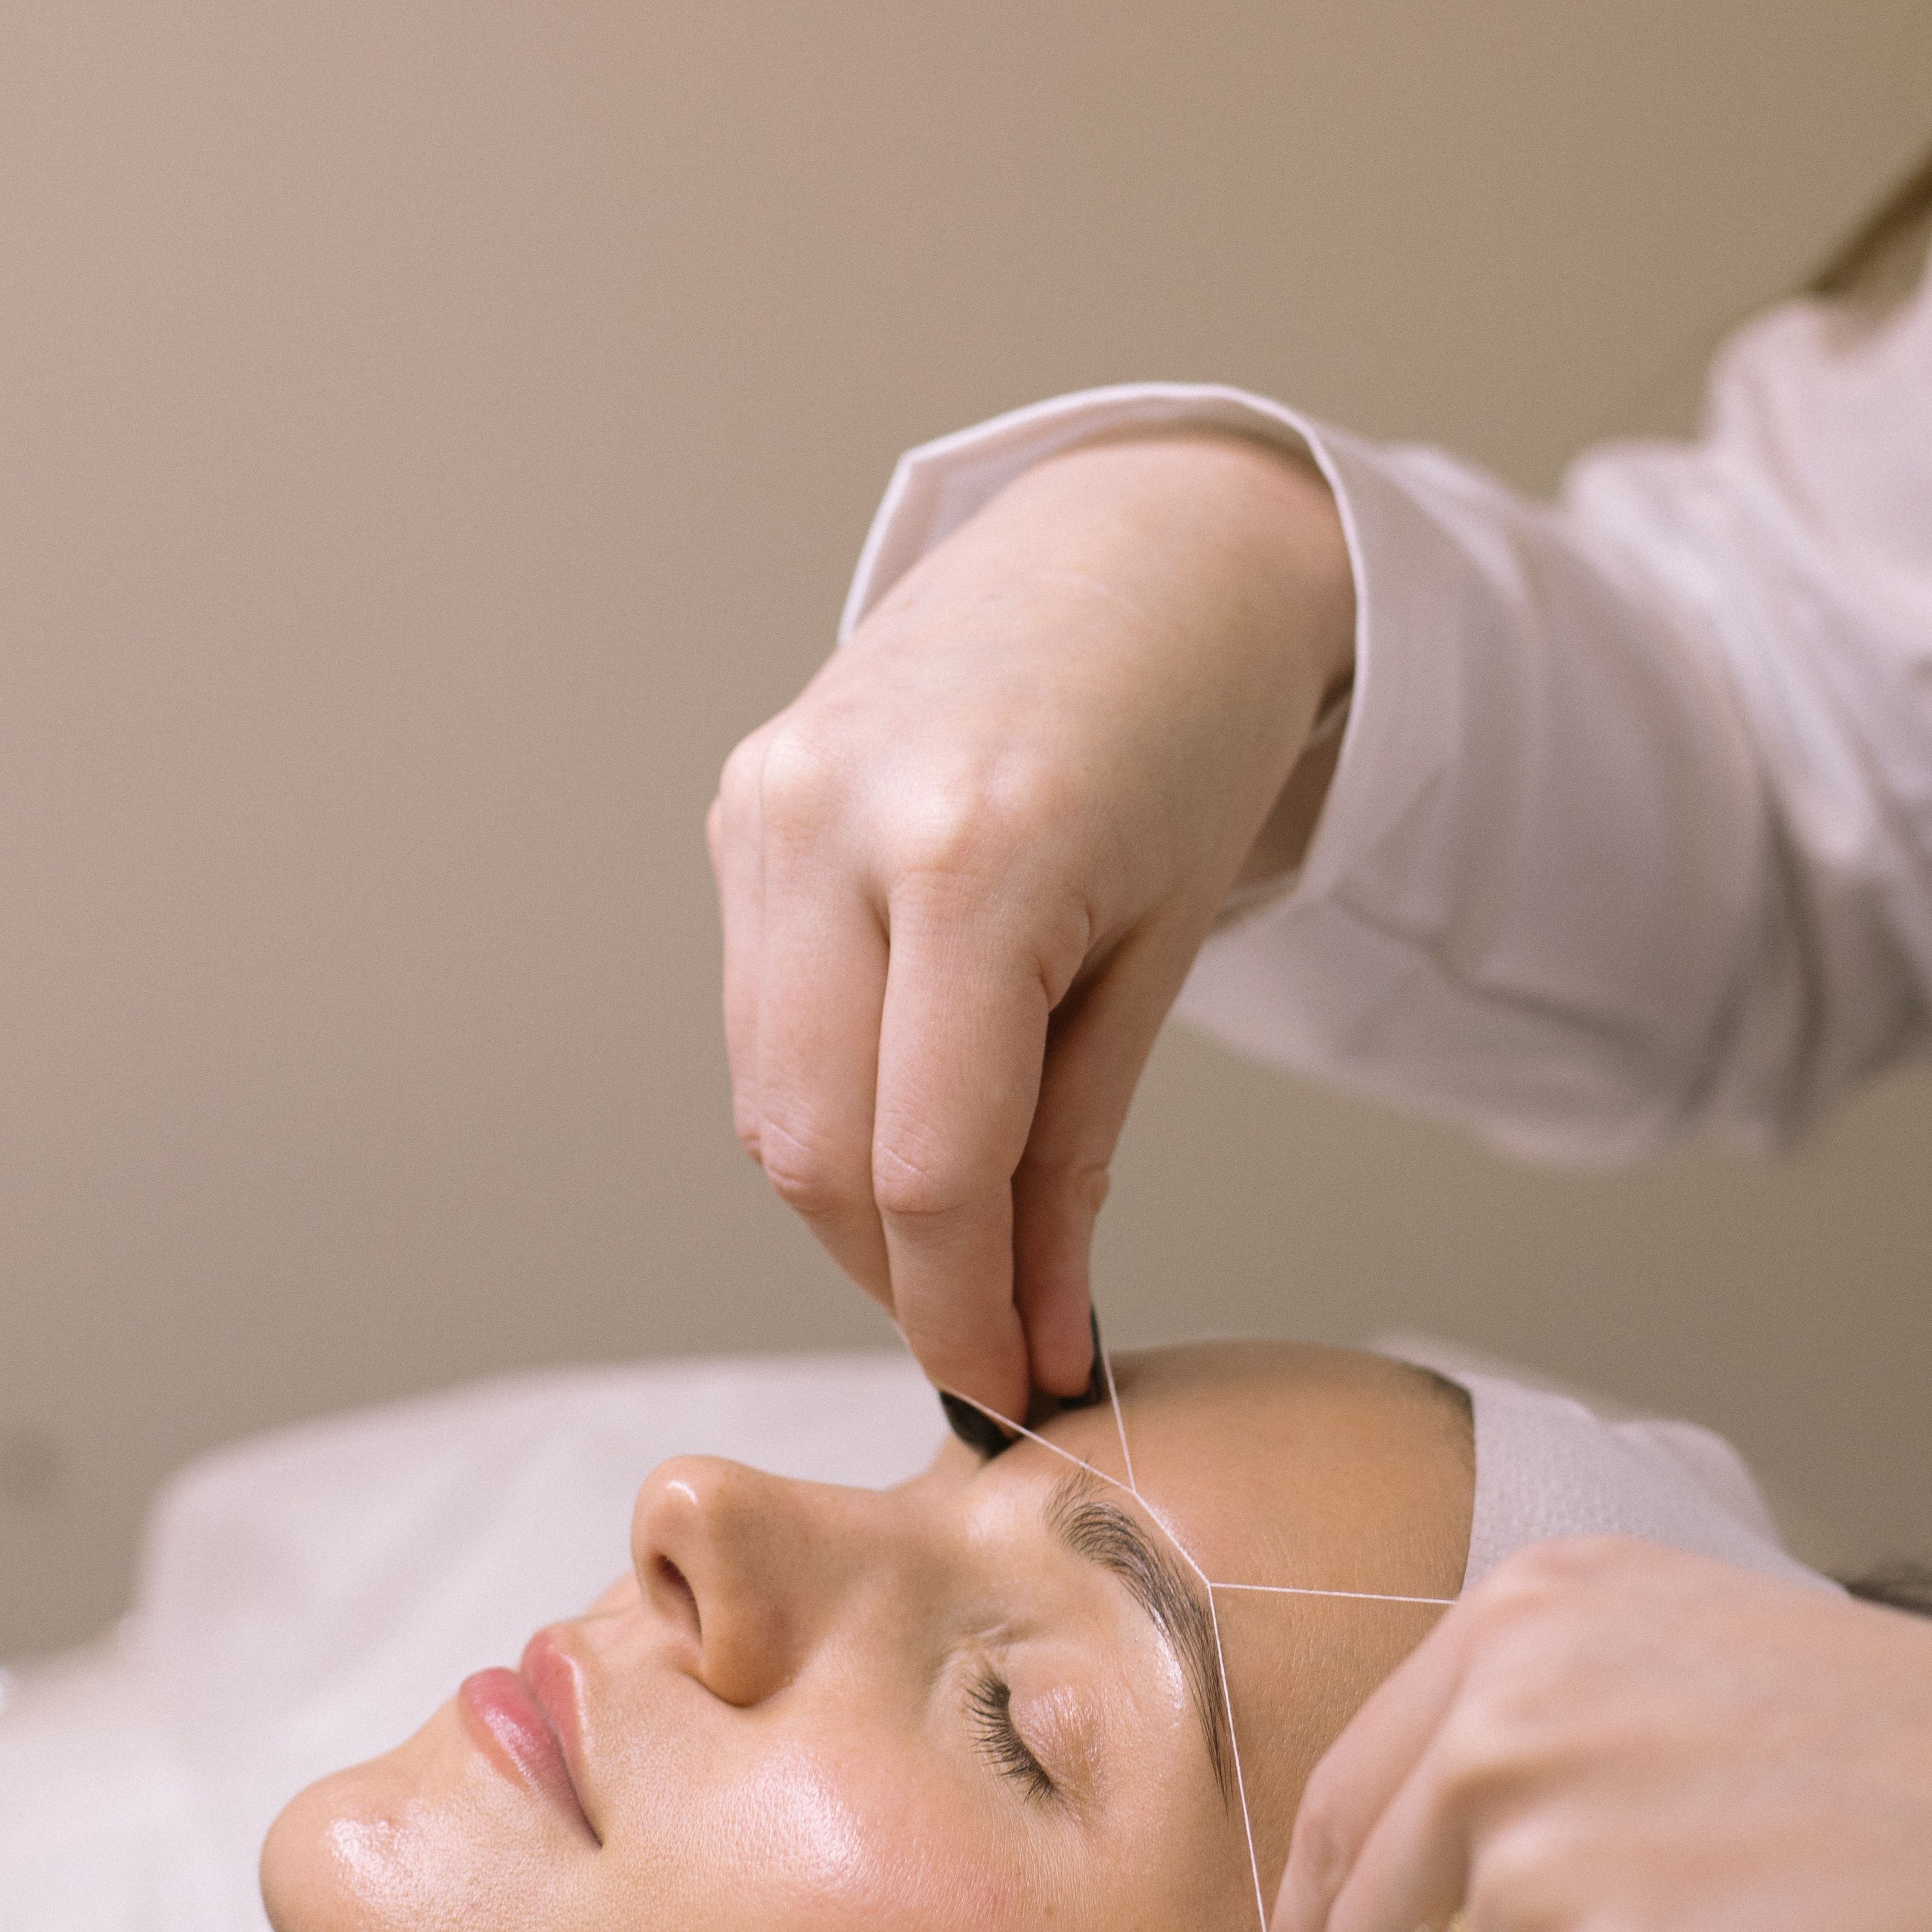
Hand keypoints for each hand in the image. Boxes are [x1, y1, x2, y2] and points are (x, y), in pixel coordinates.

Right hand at [710, 433, 1354, 1413]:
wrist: (1142, 541)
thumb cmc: (1190, 735)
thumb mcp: (1162, 955)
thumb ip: (1077, 1156)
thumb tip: (1035, 1342)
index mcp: (977, 855)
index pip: (927, 1164)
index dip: (961, 1310)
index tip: (1013, 1390)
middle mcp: (840, 822)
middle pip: (818, 1149)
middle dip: (899, 1275)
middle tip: (991, 1337)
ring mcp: (770, 804)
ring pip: (766, 1097)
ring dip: (852, 1201)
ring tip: (961, 1232)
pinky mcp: (742, 803)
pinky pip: (758, 1012)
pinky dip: (827, 1096)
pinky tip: (911, 1101)